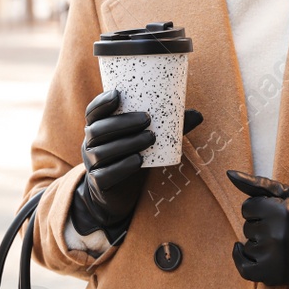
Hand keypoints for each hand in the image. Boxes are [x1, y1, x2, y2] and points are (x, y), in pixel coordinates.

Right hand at [69, 87, 201, 243]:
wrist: (116, 194)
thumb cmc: (130, 158)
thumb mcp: (144, 142)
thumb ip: (167, 129)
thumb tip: (198, 115)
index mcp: (98, 129)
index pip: (93, 112)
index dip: (102, 102)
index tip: (118, 94)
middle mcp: (90, 144)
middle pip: (98, 130)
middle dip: (122, 122)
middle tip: (147, 119)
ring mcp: (92, 164)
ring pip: (103, 152)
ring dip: (127, 143)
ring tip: (150, 138)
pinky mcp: (98, 183)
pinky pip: (106, 174)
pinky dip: (122, 167)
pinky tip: (138, 161)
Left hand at [226, 170, 288, 288]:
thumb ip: (259, 184)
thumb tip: (229, 174)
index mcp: (279, 210)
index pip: (247, 208)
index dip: (261, 210)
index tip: (278, 215)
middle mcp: (274, 233)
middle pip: (247, 227)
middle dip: (261, 227)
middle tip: (284, 231)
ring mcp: (273, 256)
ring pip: (247, 245)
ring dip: (259, 243)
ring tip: (282, 244)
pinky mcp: (273, 274)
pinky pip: (243, 267)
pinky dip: (241, 259)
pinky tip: (243, 250)